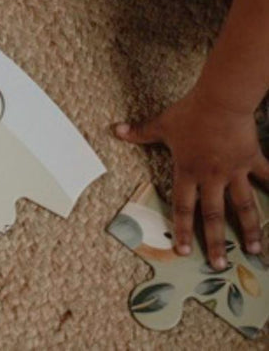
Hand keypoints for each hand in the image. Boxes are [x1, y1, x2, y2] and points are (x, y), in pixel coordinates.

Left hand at [114, 86, 268, 269]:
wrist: (220, 102)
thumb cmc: (189, 114)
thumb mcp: (161, 124)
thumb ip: (140, 132)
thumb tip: (115, 130)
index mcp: (188, 172)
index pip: (183, 207)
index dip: (183, 230)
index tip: (184, 251)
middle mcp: (212, 177)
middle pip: (214, 215)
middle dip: (216, 242)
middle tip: (219, 266)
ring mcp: (234, 171)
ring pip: (244, 206)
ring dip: (249, 229)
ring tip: (255, 251)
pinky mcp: (252, 159)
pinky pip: (267, 178)